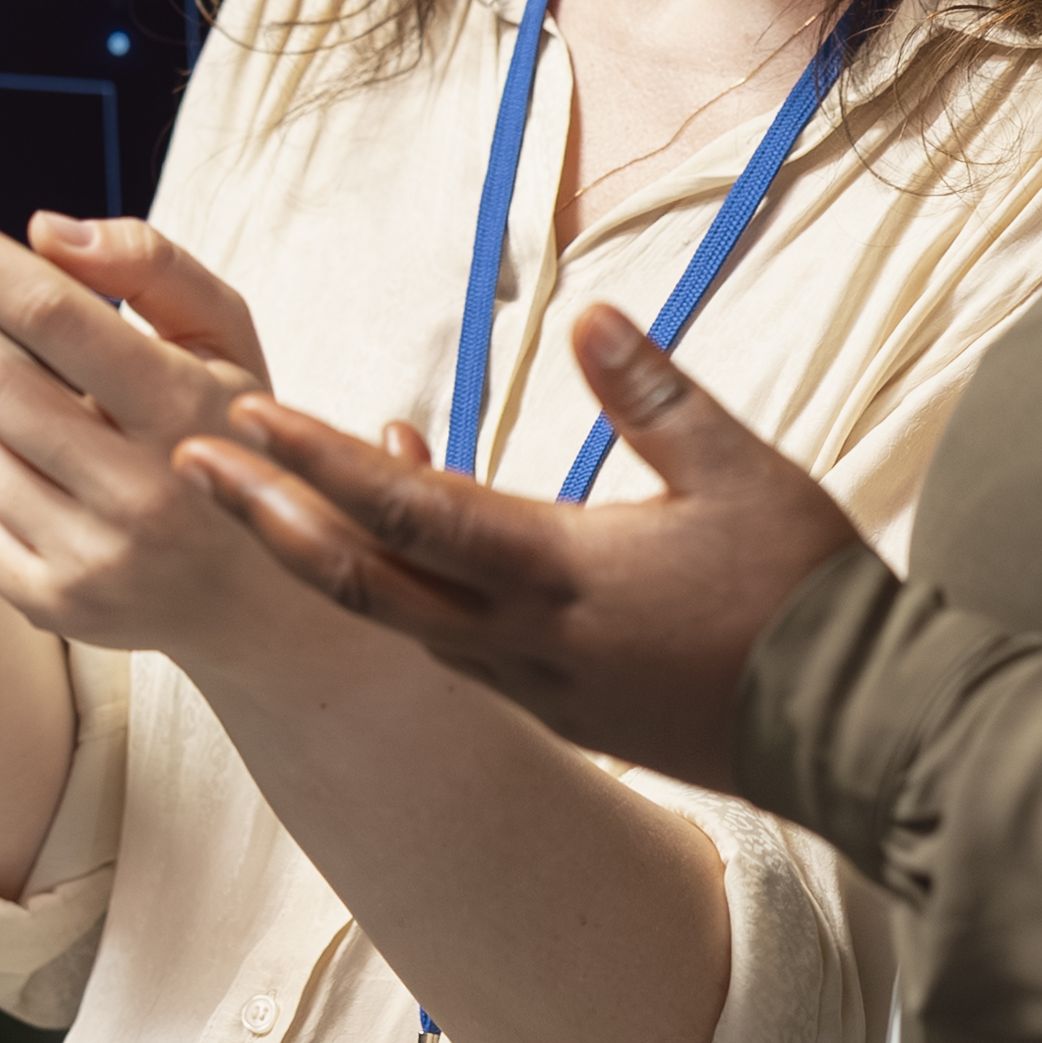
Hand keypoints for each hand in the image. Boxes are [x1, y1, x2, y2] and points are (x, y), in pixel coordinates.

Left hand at [0, 187, 338, 663]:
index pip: (50, 311)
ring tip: (5, 387)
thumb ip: (149, 265)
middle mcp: (140, 494)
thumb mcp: (224, 337)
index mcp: (183, 410)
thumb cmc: (234, 435)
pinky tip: (21, 461)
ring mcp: (95, 559)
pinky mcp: (58, 606)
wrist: (264, 592)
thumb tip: (44, 234)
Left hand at [176, 303, 859, 791]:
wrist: (856, 729)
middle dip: (266, 518)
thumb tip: (586, 313)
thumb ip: (655, 393)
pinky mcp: (557, 708)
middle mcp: (521, 640)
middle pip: (360, 578)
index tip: (239, 413)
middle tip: (185, 461)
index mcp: (558, 574)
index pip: (408, 508)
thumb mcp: (744, 472)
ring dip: (319, 554)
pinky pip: (446, 641)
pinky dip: (396, 585)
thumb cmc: (805, 596)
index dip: (315, 459)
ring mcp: (533, 685)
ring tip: (257, 492)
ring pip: (394, 617)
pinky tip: (394, 538)